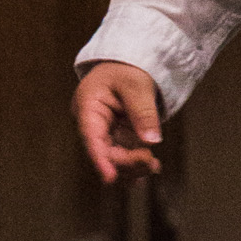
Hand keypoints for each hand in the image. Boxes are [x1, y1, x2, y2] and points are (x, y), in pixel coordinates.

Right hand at [74, 61, 162, 182]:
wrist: (128, 62)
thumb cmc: (126, 68)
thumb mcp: (136, 84)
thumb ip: (143, 112)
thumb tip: (151, 141)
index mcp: (87, 106)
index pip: (91, 137)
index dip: (100, 159)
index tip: (110, 178)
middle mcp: (92, 123)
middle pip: (104, 151)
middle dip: (126, 162)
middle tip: (150, 163)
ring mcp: (105, 130)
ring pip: (114, 157)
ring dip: (133, 165)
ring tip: (153, 166)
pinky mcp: (117, 135)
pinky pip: (123, 153)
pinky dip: (135, 161)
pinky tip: (149, 168)